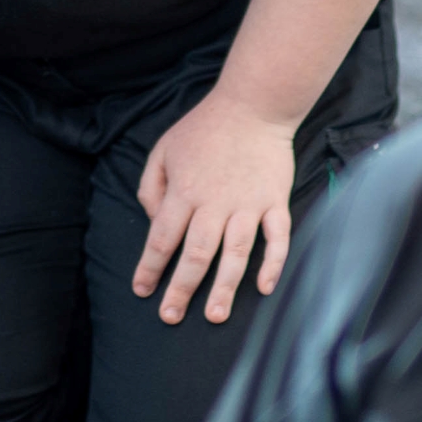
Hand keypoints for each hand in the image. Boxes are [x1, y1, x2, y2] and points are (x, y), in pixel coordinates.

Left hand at [133, 93, 296, 326]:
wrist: (253, 105)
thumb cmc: (204, 128)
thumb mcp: (163, 149)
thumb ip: (151, 187)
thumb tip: (153, 221)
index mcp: (184, 191)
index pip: (162, 238)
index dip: (150, 268)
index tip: (143, 291)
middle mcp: (215, 202)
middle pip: (196, 254)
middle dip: (181, 289)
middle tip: (171, 317)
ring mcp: (248, 203)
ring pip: (235, 253)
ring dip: (224, 287)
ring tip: (214, 316)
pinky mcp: (275, 200)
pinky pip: (278, 238)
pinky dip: (273, 264)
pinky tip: (264, 287)